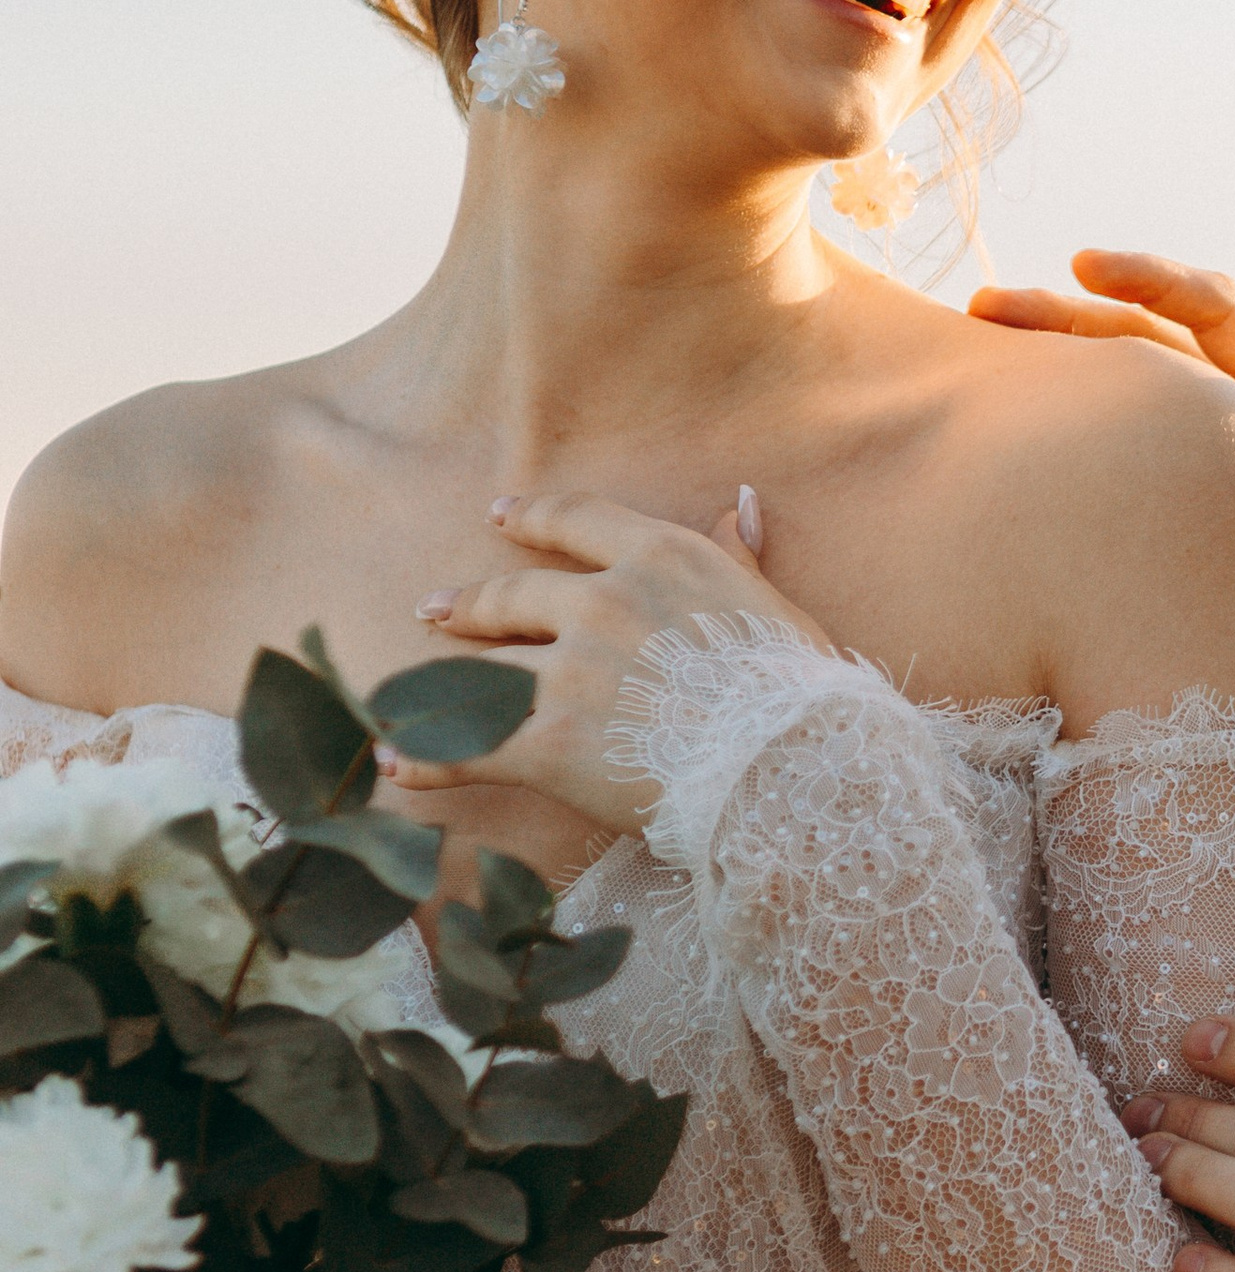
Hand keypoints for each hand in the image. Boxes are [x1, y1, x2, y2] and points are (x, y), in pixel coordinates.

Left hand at [398, 490, 832, 834]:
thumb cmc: (799, 695)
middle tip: (436, 607)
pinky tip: (397, 766)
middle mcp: (604, 601)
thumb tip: (740, 504)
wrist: (786, 768)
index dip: (534, 516)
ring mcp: (569, 669)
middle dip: (470, 601)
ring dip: (435, 680)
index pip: (579, 520)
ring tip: (404, 691)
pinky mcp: (546, 739)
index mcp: (662, 559)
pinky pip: (469, 746)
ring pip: (482, 667)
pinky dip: (427, 759)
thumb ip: (740, 559)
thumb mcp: (777, 610)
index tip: (503, 515)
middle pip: (514, 592)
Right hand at [970, 252, 1234, 689]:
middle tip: (987, 307)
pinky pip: (1108, 430)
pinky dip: (1060, 410)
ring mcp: (1194, 439)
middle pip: (1147, 331)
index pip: (1214, 309)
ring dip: (1052, 354)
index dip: (1152, 278)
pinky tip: (1003, 415)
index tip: (1084, 266)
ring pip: (1117, 376)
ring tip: (972, 345)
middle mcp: (1232, 402)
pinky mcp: (1165, 482)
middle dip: (1069, 310)